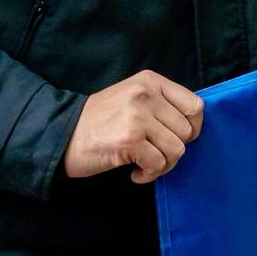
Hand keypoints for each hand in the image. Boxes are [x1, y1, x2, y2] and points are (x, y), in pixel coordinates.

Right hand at [62, 72, 204, 184]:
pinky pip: (158, 164)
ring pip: (176, 150)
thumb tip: (192, 127)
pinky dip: (149, 175)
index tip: (177, 138)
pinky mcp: (129, 140)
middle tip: (154, 155)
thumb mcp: (132, 98)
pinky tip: (135, 172)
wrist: (62, 135)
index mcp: (150, 81)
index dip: (192, 128)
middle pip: (187, 131)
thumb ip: (161, 104)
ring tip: (144, 165)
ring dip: (163, 165)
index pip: (194, 105)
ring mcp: (137, 116)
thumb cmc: (99, 122)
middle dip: (174, 150)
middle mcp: (146, 94)